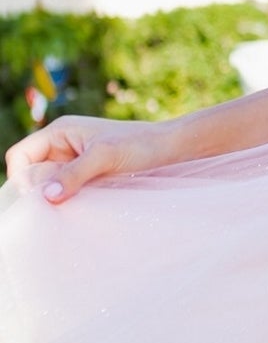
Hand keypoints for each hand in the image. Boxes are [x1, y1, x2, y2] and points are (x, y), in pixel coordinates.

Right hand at [4, 117, 172, 203]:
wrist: (171, 148)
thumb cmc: (140, 145)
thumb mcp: (105, 157)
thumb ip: (75, 174)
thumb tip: (47, 197)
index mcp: (59, 132)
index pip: (20, 155)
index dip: (21, 177)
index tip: (39, 199)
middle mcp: (63, 145)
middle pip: (32, 172)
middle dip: (39, 190)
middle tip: (56, 208)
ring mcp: (75, 161)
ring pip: (50, 183)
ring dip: (56, 197)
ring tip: (70, 210)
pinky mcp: (88, 175)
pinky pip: (67, 189)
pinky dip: (70, 199)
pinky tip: (81, 209)